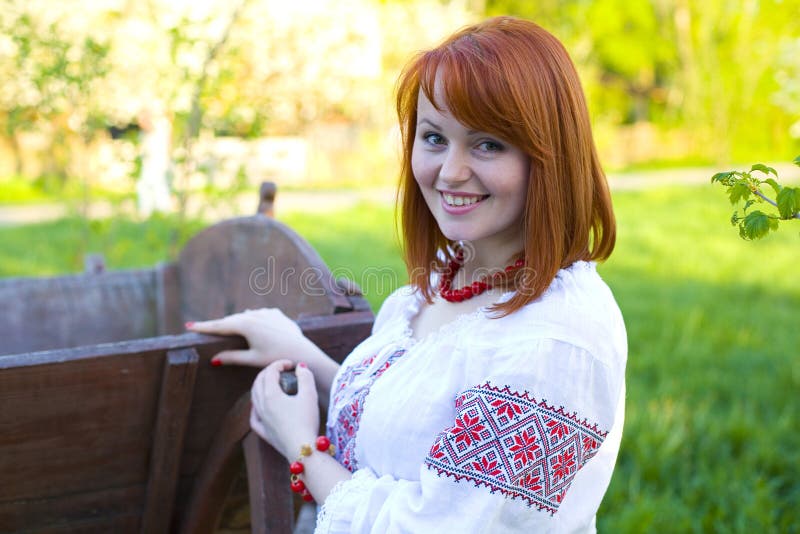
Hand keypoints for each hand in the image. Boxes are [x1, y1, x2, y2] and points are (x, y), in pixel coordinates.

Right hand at [187, 308, 312, 366]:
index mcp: (245, 325)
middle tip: (204, 327)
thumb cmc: (277, 358)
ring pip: (246, 316)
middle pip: (231, 320)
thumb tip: (213, 360)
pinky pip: (260, 315)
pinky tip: (252, 323)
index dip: (203, 327)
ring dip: (237, 321)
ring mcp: (267, 313)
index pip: (219, 326)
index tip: (188, 326)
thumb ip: (232, 357)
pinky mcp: (277, 314)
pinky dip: (254, 320)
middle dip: (219, 325)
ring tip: (226, 327)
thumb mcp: (252, 359)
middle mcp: (255, 315)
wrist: (303, 352)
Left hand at [249, 360, 318, 459]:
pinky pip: (254, 417)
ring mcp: (261, 419)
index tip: (291, 364)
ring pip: (254, 398)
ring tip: (272, 384)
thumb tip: (300, 367)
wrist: (302, 448)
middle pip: (258, 382)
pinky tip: (260, 408)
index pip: (270, 372)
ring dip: (261, 386)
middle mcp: (262, 406)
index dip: (280, 364)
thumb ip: (305, 376)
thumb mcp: (310, 395)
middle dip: (268, 372)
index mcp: (271, 395)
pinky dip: (256, 408)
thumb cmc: (306, 421)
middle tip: (281, 370)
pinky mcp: (264, 432)